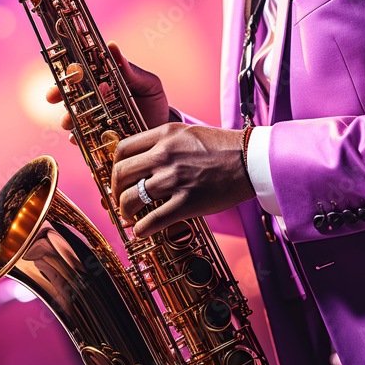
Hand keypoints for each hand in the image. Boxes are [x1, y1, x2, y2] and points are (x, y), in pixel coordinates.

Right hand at [45, 42, 169, 143]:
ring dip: (67, 118)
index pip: (80, 74)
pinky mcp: (97, 139)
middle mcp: (94, 100)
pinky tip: (78, 138)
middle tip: (55, 97)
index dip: (66, 73)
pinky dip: (77, 139)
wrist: (162, 130)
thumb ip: (130, 70)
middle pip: (69, 95)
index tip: (62, 74)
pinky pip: (82, 139)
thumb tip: (112, 46)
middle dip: (59, 95)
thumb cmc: (153, 102)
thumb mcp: (147, 83)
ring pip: (72, 117)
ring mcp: (94, 120)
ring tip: (70, 120)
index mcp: (104, 82)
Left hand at [111, 123, 255, 237]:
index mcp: (164, 135)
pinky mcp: (187, 202)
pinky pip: (153, 219)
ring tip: (129, 216)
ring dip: (125, 210)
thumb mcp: (187, 132)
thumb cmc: (223, 147)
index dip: (114, 166)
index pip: (123, 149)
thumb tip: (143, 159)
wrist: (250, 160)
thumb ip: (163, 142)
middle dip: (115, 190)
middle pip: (121, 174)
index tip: (117, 177)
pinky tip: (140, 231)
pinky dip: (142, 229)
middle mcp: (165, 155)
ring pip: (132, 198)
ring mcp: (174, 179)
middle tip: (119, 199)